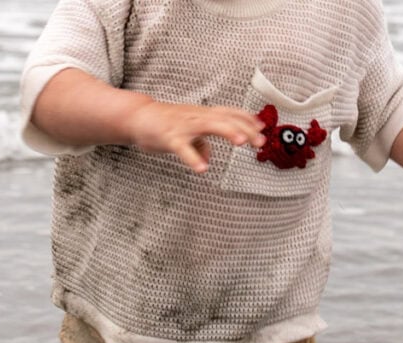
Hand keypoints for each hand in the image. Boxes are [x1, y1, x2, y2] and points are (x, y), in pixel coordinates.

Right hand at [123, 100, 265, 172]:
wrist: (139, 117)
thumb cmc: (166, 125)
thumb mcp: (188, 134)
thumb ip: (200, 145)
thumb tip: (208, 159)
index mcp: (203, 115)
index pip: (230, 113)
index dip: (247, 119)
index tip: (263, 128)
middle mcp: (197, 117)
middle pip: (226, 119)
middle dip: (245, 128)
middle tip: (260, 142)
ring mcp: (184, 126)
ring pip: (209, 125)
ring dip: (227, 132)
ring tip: (242, 142)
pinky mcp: (170, 137)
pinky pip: (182, 148)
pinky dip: (192, 158)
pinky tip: (201, 169)